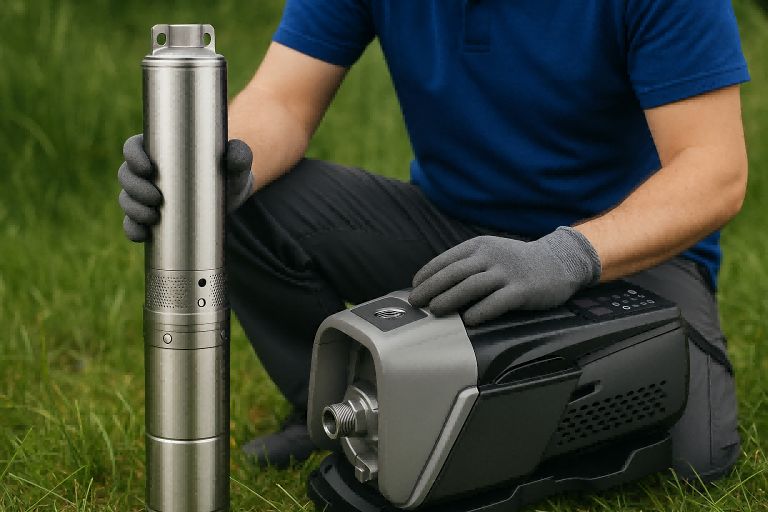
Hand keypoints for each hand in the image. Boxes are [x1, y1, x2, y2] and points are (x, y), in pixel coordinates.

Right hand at [118, 134, 254, 241]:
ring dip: (133, 208)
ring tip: (153, 217)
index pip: (134, 147)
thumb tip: (236, 152)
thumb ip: (240, 155)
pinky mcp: (151, 218)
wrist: (230, 197)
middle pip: (126, 174)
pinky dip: (132, 229)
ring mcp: (147, 196)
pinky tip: (141, 235)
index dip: (133, 155)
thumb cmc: (229, 173)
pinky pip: (132, 224)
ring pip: (126, 199)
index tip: (147, 168)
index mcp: (162, 151)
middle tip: (157, 198)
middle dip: (135, 187)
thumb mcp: (237, 164)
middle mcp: (149, 173)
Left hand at [408, 227, 601, 324]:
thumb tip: (435, 286)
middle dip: (431, 288)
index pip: (446, 259)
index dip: (427, 274)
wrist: (559, 261)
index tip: (414, 287)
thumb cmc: (518, 263)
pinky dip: (481, 311)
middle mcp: (491, 256)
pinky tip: (469, 320)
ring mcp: (507, 272)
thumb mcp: (491, 254)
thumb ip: (467, 266)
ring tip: (434, 310)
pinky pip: (497, 301)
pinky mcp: (523, 289)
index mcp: (479, 246)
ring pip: (471, 285)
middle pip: (454, 272)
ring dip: (450, 298)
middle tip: (415, 302)